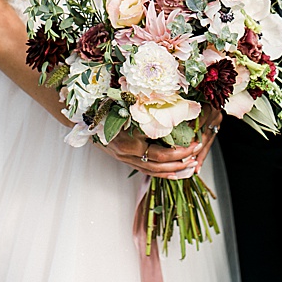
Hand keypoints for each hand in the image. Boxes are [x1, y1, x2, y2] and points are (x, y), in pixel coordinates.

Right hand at [97, 107, 221, 178]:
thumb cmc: (107, 108)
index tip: (195, 144)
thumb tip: (176, 115)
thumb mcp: (130, 109)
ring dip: (173, 170)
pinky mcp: (124, 159)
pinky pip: (145, 170)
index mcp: (129, 141)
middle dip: (180, 162)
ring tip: (190, 167)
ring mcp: (124, 158)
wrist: (85, 117)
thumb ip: (149, 114)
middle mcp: (127, 154)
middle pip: (158, 164)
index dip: (180, 151)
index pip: (160, 153)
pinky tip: (173, 173)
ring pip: (152, 171)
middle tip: (196, 155)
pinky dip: (161, 173)